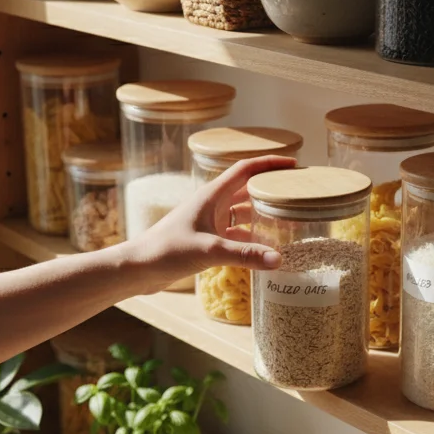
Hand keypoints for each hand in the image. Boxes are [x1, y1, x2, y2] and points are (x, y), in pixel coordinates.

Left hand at [124, 155, 293, 292]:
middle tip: (296, 194)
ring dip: (262, 215)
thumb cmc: (166, 251)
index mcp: (211, 196)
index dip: (269, 164)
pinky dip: (251, 239)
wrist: (138, 269)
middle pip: (247, 190)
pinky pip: (235, 235)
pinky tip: (265, 248)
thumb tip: (278, 259)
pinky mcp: (206, 241)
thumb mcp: (208, 250)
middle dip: (270, 190)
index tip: (293, 165)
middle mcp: (212, 205)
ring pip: (242, 214)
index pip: (245, 169)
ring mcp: (209, 223)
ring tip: (288, 220)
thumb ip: (244, 255)